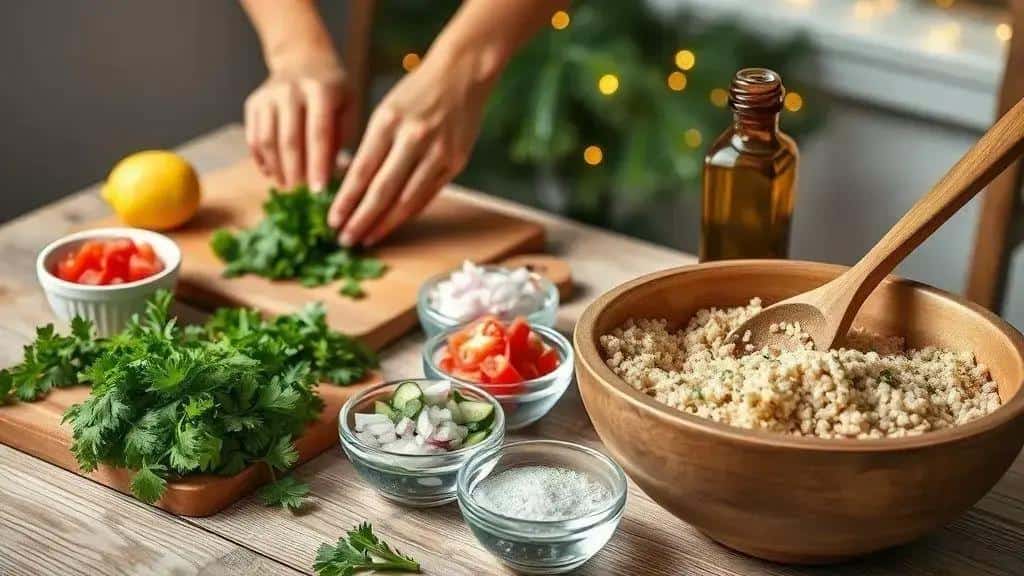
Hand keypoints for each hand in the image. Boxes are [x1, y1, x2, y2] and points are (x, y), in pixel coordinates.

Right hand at [245, 52, 348, 190]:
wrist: (303, 58)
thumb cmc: (334, 91)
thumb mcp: (349, 106)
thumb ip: (342, 137)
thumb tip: (334, 175)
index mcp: (321, 89)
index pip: (318, 133)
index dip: (318, 164)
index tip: (319, 191)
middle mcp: (290, 89)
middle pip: (290, 140)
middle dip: (295, 173)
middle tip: (302, 197)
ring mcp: (268, 95)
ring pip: (268, 141)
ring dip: (278, 170)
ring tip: (289, 188)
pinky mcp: (253, 103)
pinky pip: (254, 138)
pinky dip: (262, 160)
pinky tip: (274, 174)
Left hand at [328, 46, 496, 246]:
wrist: (462, 75)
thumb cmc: (417, 92)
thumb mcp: (387, 111)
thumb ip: (373, 147)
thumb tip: (352, 187)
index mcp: (388, 122)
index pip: (361, 171)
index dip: (346, 200)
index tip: (331, 221)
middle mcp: (413, 138)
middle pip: (382, 191)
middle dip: (361, 219)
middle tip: (344, 240)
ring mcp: (438, 152)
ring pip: (407, 199)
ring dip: (384, 224)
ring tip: (367, 239)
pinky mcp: (455, 162)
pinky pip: (427, 195)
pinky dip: (408, 213)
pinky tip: (392, 224)